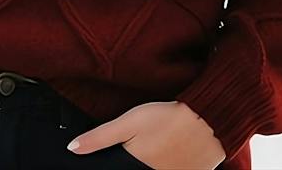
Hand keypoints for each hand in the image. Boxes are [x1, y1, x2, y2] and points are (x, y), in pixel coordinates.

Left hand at [66, 100, 225, 169]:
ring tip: (153, 148)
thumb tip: (72, 149)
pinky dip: (165, 166)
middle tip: (138, 147)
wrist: (209, 119)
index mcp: (135, 167)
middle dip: (128, 163)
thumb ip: (100, 137)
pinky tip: (166, 154)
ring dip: (147, 164)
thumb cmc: (167, 116)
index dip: (110, 165)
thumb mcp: (130, 121)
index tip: (109, 159)